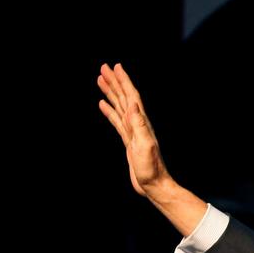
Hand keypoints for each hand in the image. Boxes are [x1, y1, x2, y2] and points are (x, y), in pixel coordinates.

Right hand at [97, 63, 170, 197]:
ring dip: (111, 92)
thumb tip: (134, 105)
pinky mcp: (128, 140)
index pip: (131, 96)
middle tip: (103, 67)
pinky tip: (103, 104)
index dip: (124, 81)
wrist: (153, 185)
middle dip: (114, 81)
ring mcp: (132, 131)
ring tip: (100, 79)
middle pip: (124, 97)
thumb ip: (140, 125)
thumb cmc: (151, 169)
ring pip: (119, 106)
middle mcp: (137, 124)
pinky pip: (116, 120)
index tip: (116, 67)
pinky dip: (109, 110)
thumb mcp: (145, 146)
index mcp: (141, 123)